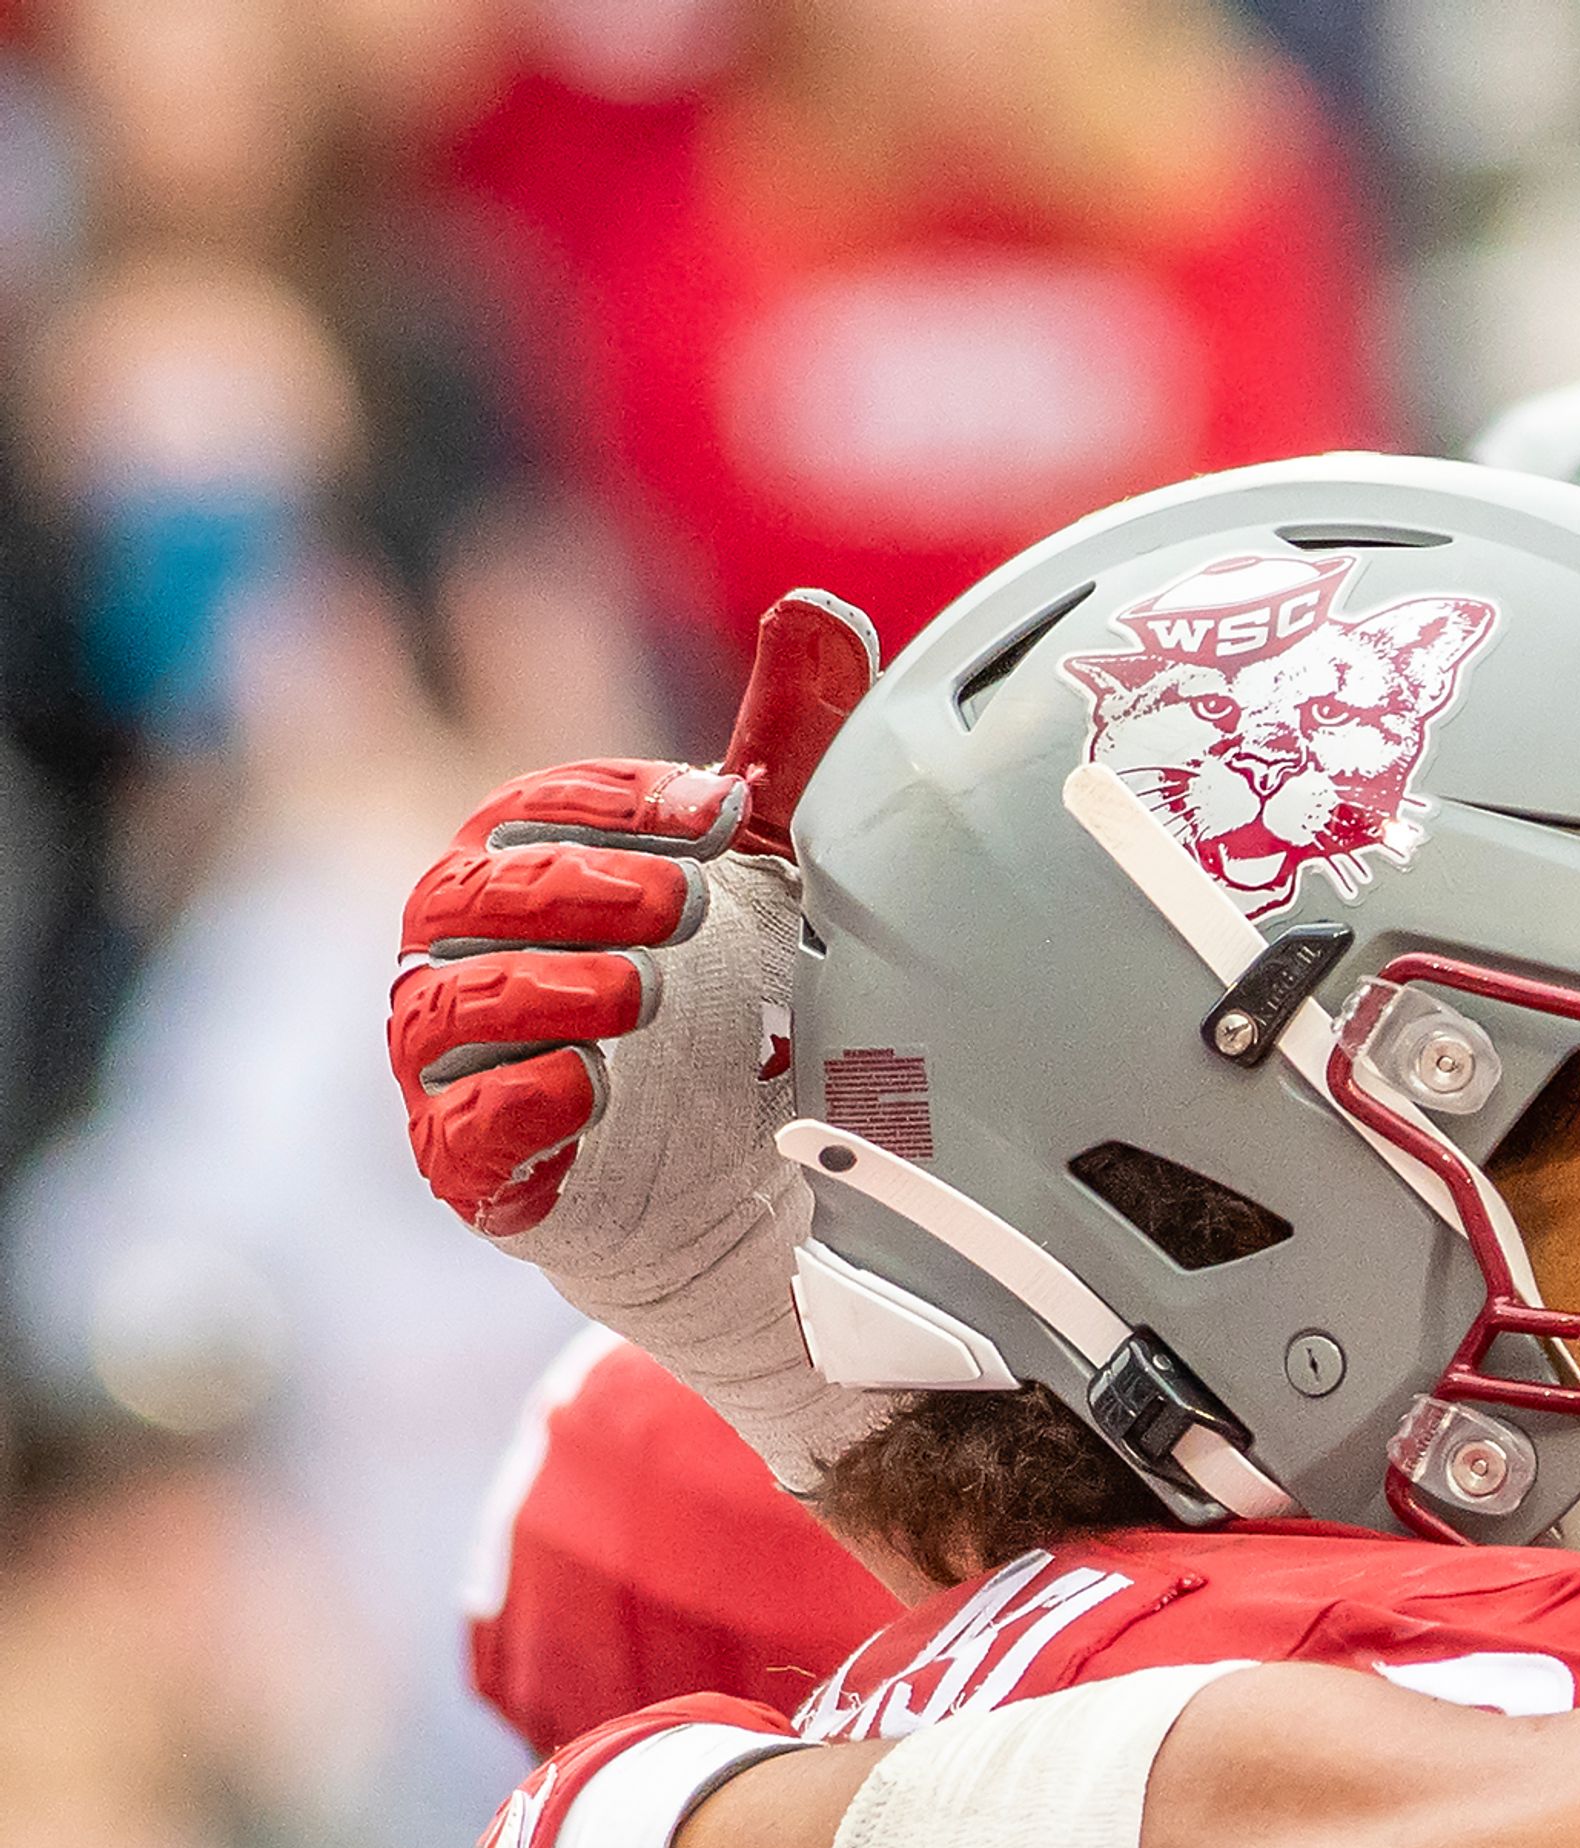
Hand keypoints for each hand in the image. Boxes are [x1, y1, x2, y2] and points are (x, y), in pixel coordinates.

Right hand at [391, 591, 893, 1485]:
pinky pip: (460, 1132)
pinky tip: (589, 1088)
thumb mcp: (781, 874)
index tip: (720, 809)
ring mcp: (464, 1069)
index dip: (617, 799)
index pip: (537, 806)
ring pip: (453, 1005)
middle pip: (470, 892)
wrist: (770, 1194)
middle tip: (685, 900)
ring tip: (645, 990)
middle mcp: (471, 960)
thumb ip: (788, 745)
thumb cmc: (747, 1011)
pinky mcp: (477, 1173)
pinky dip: (520, 1103)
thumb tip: (818, 613)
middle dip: (578, 886)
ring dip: (547, 986)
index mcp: (530, 871)